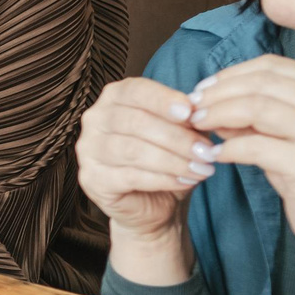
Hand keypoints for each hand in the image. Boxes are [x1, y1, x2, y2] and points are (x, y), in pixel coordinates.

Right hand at [77, 77, 204, 242]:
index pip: (136, 91)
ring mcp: (88, 150)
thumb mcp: (180, 133)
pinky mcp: (91, 179)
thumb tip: (198, 113)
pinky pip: (130, 176)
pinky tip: (185, 181)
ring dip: (173, 160)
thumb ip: (185, 120)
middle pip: (137, 122)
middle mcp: (95, 119)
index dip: (163, 100)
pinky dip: (163, 179)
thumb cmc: (165, 160)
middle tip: (207, 151)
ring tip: (200, 169)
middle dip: (177, 137)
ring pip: (134, 150)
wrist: (152, 203)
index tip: (190, 112)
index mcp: (114, 98)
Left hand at [187, 55, 294, 264]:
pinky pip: (255, 147)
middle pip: (261, 84)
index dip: (231, 74)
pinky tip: (213, 155)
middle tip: (191, 109)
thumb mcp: (284, 134)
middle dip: (218, 94)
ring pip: (256, 109)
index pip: (272, 66)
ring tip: (197, 126)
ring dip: (218, 115)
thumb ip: (252, 113)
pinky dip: (228, 148)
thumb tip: (207, 99)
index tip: (202, 89)